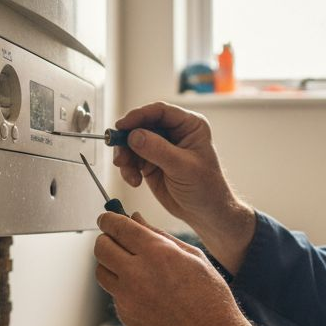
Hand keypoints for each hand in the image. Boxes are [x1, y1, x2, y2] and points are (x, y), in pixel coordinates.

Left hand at [95, 212, 266, 325]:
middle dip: (107, 240)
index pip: (117, 226)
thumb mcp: (192, 256)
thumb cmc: (209, 296)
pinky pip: (114, 295)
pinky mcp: (126, 317)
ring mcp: (128, 298)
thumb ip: (160, 235)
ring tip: (130, 267)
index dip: (109, 219)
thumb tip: (135, 219)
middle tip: (117, 241)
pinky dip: (123, 289)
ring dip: (110, 265)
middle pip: (101, 247)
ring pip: (101, 272)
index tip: (108, 219)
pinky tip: (146, 293)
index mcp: (157, 253)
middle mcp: (137, 274)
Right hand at [112, 102, 255, 272]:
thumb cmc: (206, 189)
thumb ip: (158, 150)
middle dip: (127, 140)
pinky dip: (128, 169)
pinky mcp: (151, 162)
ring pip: (132, 142)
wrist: (205, 213)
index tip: (122, 126)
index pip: (160, 111)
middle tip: (120, 156)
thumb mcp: (183, 167)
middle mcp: (174, 132)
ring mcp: (161, 147)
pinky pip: (132, 159)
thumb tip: (134, 136)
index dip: (138, 116)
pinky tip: (135, 181)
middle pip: (141, 125)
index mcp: (189, 125)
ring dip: (125, 157)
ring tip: (129, 174)